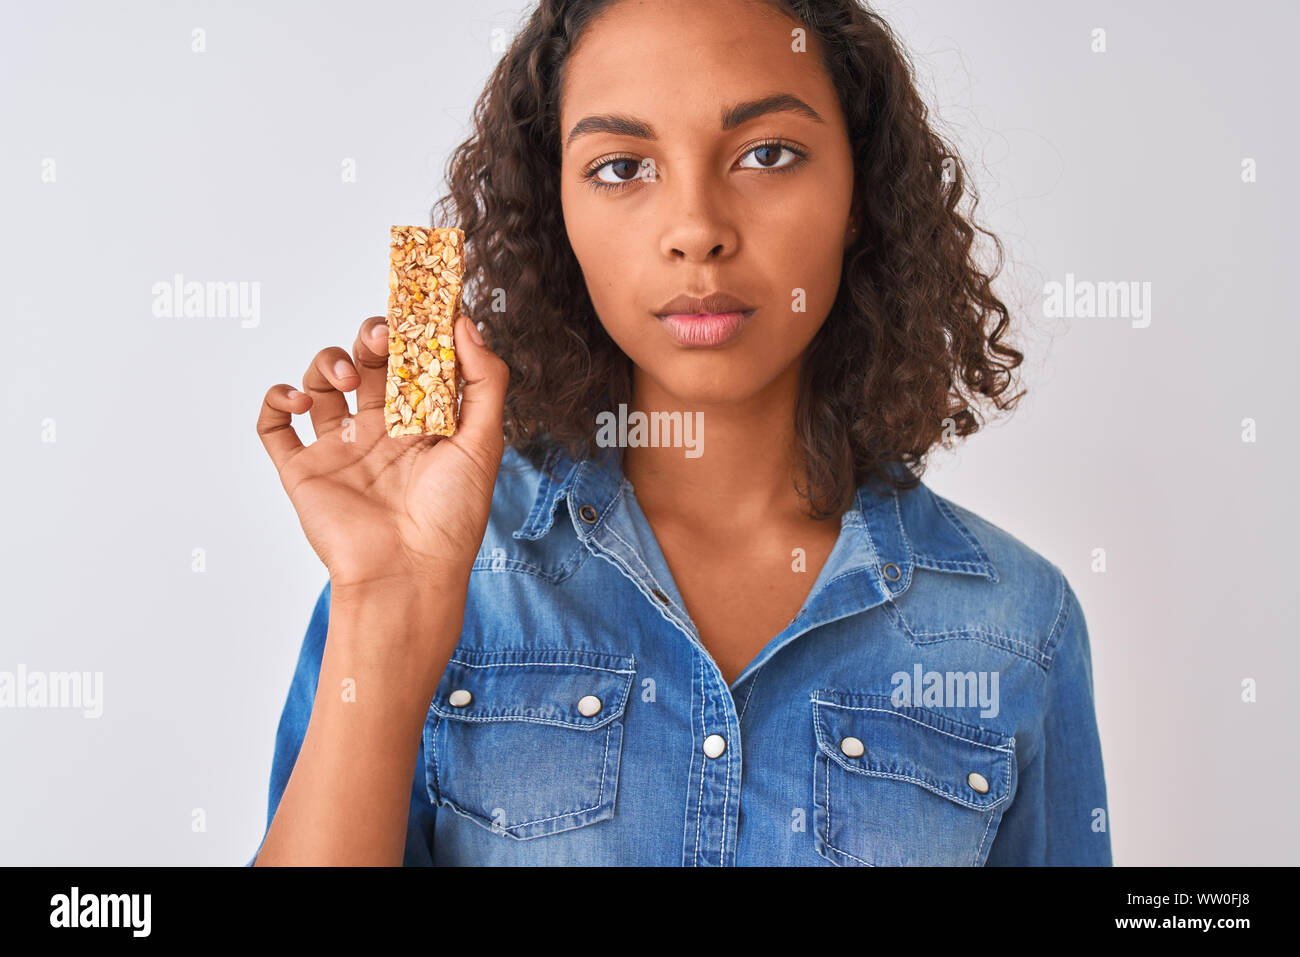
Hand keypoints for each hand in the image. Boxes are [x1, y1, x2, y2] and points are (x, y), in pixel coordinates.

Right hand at [256, 312, 508, 588]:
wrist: (407, 572)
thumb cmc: (452, 517)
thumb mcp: (484, 442)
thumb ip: (483, 380)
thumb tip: (464, 323)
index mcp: (423, 423)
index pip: (411, 361)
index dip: (410, 331)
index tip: (413, 306)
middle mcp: (380, 431)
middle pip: (365, 362)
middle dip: (369, 338)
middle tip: (381, 338)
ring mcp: (340, 449)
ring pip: (320, 383)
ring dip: (327, 363)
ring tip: (346, 381)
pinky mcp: (304, 470)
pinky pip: (274, 425)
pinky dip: (277, 399)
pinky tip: (299, 400)